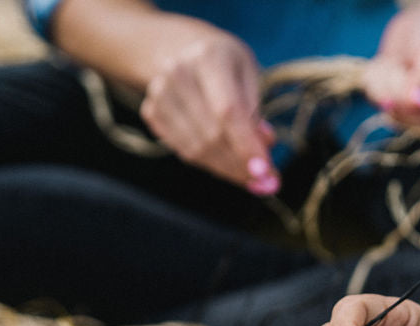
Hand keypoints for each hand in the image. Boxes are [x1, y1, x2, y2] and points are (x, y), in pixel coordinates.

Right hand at [139, 18, 278, 193]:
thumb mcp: (250, 73)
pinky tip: (226, 161)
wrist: (181, 49)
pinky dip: (210, 163)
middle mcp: (178, 73)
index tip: (266, 173)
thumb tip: (264, 145)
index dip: (246, 146)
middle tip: (267, 182)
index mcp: (208, 57)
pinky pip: (184, 151)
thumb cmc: (226, 63)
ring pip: (196, 150)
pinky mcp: (151, 112)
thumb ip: (256, 109)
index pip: (228, 112)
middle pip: (211, 135)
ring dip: (227, 170)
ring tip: (250, 176)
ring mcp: (159, 93)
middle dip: (241, 166)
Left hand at [362, 0, 419, 124]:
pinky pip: (370, 93)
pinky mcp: (388, 96)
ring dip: (385, 76)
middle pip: (399, 115)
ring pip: (381, 103)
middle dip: (396, 85)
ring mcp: (407, 106)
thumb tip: (418, 105)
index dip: (409, 106)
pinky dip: (376, 74)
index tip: (407, 76)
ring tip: (400, 60)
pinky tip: (390, 61)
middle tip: (405, 63)